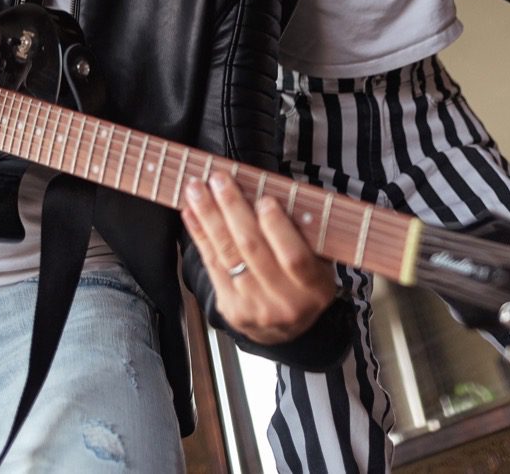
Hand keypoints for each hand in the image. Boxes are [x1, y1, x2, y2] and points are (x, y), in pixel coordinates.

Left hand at [181, 173, 337, 344]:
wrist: (285, 329)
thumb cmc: (302, 281)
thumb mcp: (318, 259)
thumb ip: (300, 233)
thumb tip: (269, 192)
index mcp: (315, 288)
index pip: (294, 257)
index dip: (277, 228)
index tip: (264, 199)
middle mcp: (285, 302)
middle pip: (253, 250)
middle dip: (233, 210)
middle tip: (219, 180)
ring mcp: (255, 308)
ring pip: (227, 254)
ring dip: (209, 217)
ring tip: (197, 189)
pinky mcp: (230, 307)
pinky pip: (211, 265)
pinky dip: (200, 235)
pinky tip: (191, 213)